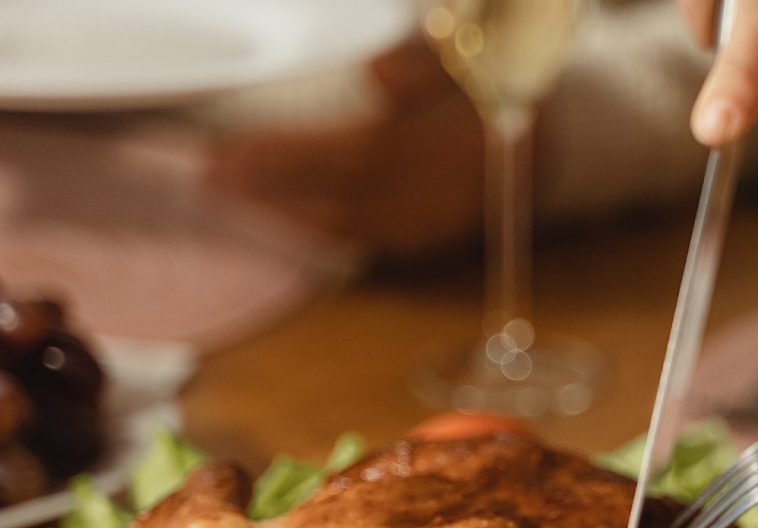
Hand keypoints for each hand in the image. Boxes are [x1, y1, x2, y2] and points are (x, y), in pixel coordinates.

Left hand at [206, 40, 483, 255]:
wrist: (544, 142)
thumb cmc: (496, 84)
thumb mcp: (470, 56)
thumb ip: (426, 62)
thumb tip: (376, 75)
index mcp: (439, 146)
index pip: (351, 153)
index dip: (289, 156)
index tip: (232, 151)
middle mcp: (432, 194)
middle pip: (339, 194)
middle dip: (271, 186)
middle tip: (212, 177)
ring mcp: (430, 223)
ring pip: (349, 225)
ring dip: (287, 214)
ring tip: (236, 198)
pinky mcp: (428, 239)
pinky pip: (367, 240)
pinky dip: (323, 231)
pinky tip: (288, 220)